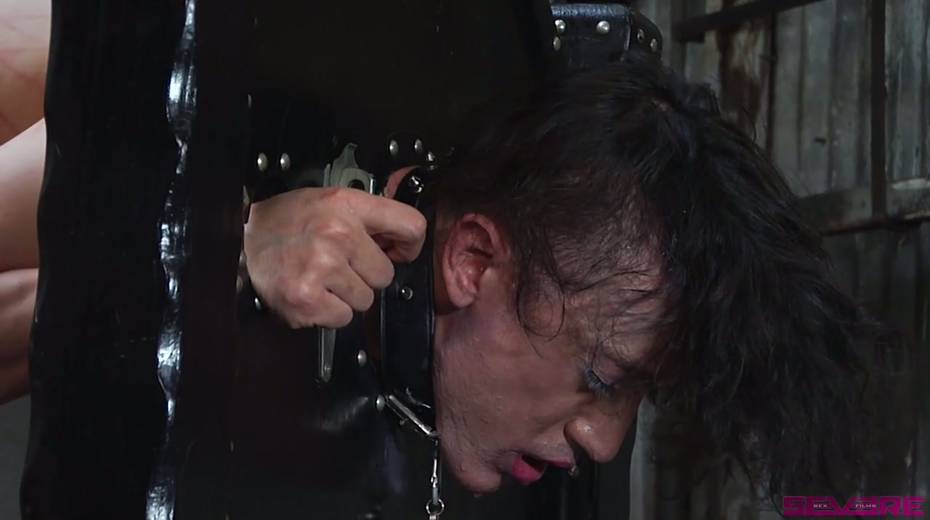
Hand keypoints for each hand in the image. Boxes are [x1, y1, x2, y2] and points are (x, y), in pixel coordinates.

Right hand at [244, 184, 426, 327]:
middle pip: (386, 275)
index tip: (397, 251)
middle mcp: (337, 234)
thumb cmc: (287, 221)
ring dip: (346, 296)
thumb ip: (371, 218)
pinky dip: (328, 312)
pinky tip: (312, 293)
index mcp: (347, 205)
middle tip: (337, 264)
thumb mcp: (333, 202)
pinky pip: (342, 319)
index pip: (411, 226)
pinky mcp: (307, 299)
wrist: (240, 239)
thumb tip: (403, 244)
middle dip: (365, 275)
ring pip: (365, 301)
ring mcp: (321, 268)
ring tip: (320, 278)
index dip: (409, 245)